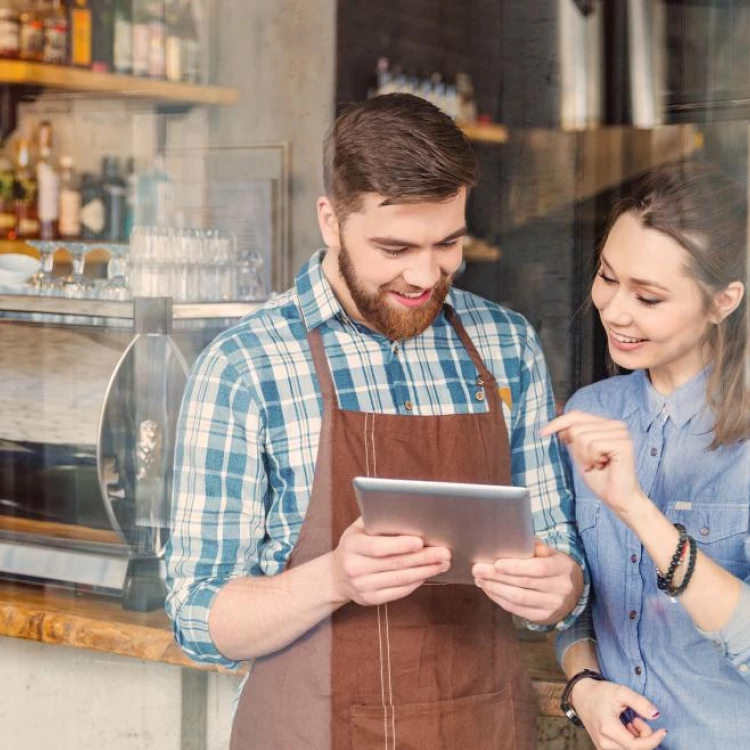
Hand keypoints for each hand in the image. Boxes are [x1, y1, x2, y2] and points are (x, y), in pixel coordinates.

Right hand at [332, 517, 450, 605]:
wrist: (335, 575)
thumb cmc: (355, 545)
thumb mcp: (359, 528)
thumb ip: (378, 520)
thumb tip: (409, 513)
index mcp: (352, 546)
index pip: (378, 547)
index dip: (401, 545)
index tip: (421, 541)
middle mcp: (355, 568)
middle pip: (395, 564)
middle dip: (423, 558)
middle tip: (444, 552)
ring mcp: (362, 586)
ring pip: (400, 579)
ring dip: (425, 571)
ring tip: (443, 563)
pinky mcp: (371, 600)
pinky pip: (398, 591)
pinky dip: (416, 582)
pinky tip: (428, 573)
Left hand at [472, 540, 582, 623]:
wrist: (573, 592)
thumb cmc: (554, 566)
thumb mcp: (550, 552)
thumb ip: (534, 547)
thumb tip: (512, 541)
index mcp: (562, 568)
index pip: (538, 568)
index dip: (516, 567)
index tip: (496, 563)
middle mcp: (560, 588)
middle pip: (524, 583)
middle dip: (497, 576)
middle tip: (478, 569)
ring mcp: (552, 605)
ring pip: (519, 598)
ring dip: (495, 589)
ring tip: (480, 579)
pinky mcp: (542, 617)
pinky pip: (517, 609)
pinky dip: (499, 599)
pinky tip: (488, 590)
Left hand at [542, 410, 646, 516]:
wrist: (618, 499)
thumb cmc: (601, 479)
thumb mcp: (580, 455)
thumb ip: (573, 439)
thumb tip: (560, 427)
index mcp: (606, 425)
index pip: (576, 415)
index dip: (558, 423)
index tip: (543, 433)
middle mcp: (615, 425)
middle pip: (576, 427)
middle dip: (576, 450)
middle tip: (590, 463)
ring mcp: (621, 433)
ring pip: (582, 436)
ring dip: (584, 456)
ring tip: (597, 465)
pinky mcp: (623, 443)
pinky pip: (593, 445)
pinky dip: (592, 459)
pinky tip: (603, 465)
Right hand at [571, 677, 666, 749]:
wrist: (581, 695)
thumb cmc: (600, 692)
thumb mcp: (620, 691)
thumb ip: (639, 702)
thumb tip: (656, 715)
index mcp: (607, 728)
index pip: (637, 746)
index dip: (653, 740)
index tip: (662, 730)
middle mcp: (604, 742)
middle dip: (645, 737)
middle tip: (638, 719)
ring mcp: (602, 747)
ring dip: (638, 740)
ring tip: (631, 722)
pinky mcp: (603, 748)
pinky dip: (631, 742)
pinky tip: (626, 729)